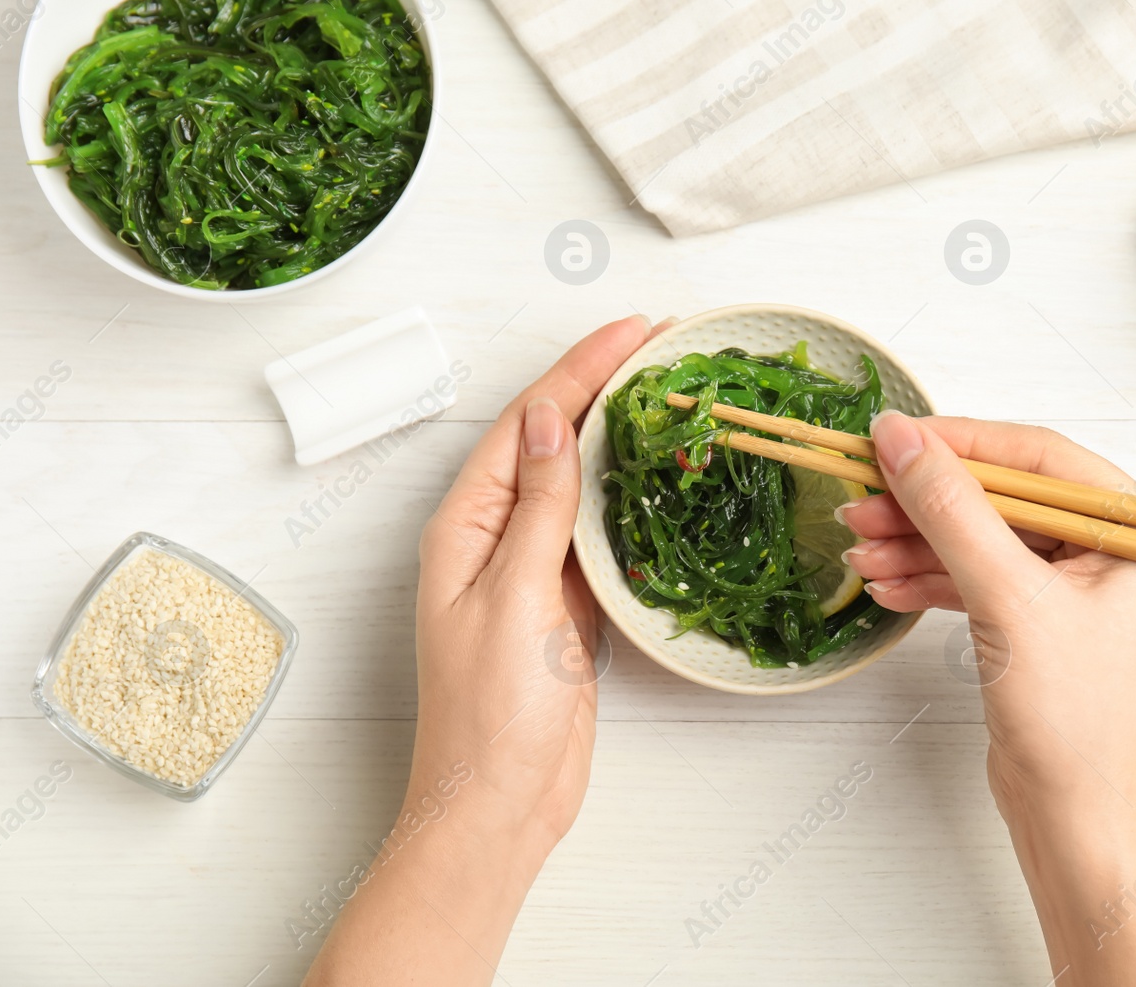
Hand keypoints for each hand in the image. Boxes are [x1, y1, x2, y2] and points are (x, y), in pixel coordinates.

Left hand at [410, 314, 654, 845]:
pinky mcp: (564, 604)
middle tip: (663, 345)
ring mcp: (530, 570)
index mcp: (465, 527)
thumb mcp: (513, 599)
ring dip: (620, 436)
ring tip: (670, 392)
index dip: (579, 370)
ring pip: (578, 482)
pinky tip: (659, 476)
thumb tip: (548, 420)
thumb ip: (536, 508)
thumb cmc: (491, 717)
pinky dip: (629, 497)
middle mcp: (493, 538)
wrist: (499, 805)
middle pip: (551, 441)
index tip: (633, 330)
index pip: (526, 424)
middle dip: (602, 386)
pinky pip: (596, 531)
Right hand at [840, 413, 1135, 983]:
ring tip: (858, 552)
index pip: (1040, 459)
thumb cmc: (1074, 723)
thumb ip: (952, 511)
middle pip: (1004, 498)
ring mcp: (1077, 593)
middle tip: (860, 502)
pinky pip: (981, 581)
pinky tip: (885, 586)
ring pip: (984, 541)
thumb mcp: (1008, 599)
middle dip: (927, 504)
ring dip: (918, 544)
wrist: (1076, 825)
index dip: (960, 443)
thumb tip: (902, 438)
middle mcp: (1115, 554)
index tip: (893, 439)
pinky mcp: (1042, 627)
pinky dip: (932, 581)